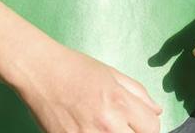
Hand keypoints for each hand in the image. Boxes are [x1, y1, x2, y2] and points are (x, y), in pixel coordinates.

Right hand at [14, 41, 161, 132]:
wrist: (38, 70)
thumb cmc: (74, 67)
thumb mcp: (110, 73)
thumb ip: (137, 92)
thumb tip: (156, 111)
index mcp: (120, 102)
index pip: (153, 128)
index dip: (147, 125)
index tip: (137, 122)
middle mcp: (107, 124)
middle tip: (118, 124)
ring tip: (102, 126)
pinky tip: (86, 128)